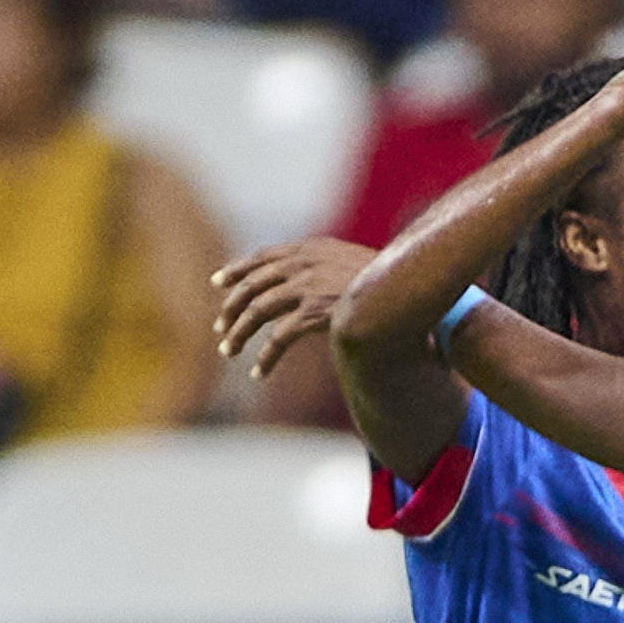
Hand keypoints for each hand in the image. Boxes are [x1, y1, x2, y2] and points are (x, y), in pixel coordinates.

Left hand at [211, 236, 376, 379]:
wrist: (405, 285)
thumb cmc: (385, 278)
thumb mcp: (348, 260)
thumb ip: (322, 267)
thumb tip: (305, 283)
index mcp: (308, 249)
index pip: (263, 257)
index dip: (238, 270)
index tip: (218, 282)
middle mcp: (302, 264)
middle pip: (252, 286)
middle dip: (231, 309)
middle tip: (220, 328)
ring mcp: (306, 287)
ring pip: (257, 312)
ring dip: (239, 334)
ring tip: (228, 351)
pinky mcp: (313, 313)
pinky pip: (278, 339)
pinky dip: (265, 358)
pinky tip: (258, 373)